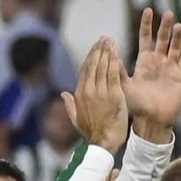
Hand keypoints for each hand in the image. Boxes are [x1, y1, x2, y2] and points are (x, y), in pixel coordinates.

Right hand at [63, 38, 128, 152]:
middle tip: (104, 38)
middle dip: (99, 50)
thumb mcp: (76, 119)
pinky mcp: (114, 95)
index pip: (85, 70)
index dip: (90, 57)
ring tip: (110, 41)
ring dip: (107, 52)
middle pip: (94, 65)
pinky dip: (115, 62)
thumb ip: (69, 105)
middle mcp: (89, 91)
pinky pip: (114, 74)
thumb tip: (63, 94)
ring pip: (104, 67)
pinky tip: (117, 53)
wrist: (103, 142)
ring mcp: (101, 92)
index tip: (95, 48)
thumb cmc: (91, 133)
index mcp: (79, 94)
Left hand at [123, 8, 180, 139]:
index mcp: (144, 62)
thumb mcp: (124, 86)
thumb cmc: (136, 106)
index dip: (146, 25)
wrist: (151, 121)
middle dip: (165, 26)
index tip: (147, 10)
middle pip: (163, 39)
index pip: (146, 39)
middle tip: (168, 13)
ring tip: (177, 25)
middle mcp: (159, 62)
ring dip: (177, 36)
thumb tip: (108, 53)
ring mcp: (171, 68)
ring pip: (175, 47)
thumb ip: (117, 70)